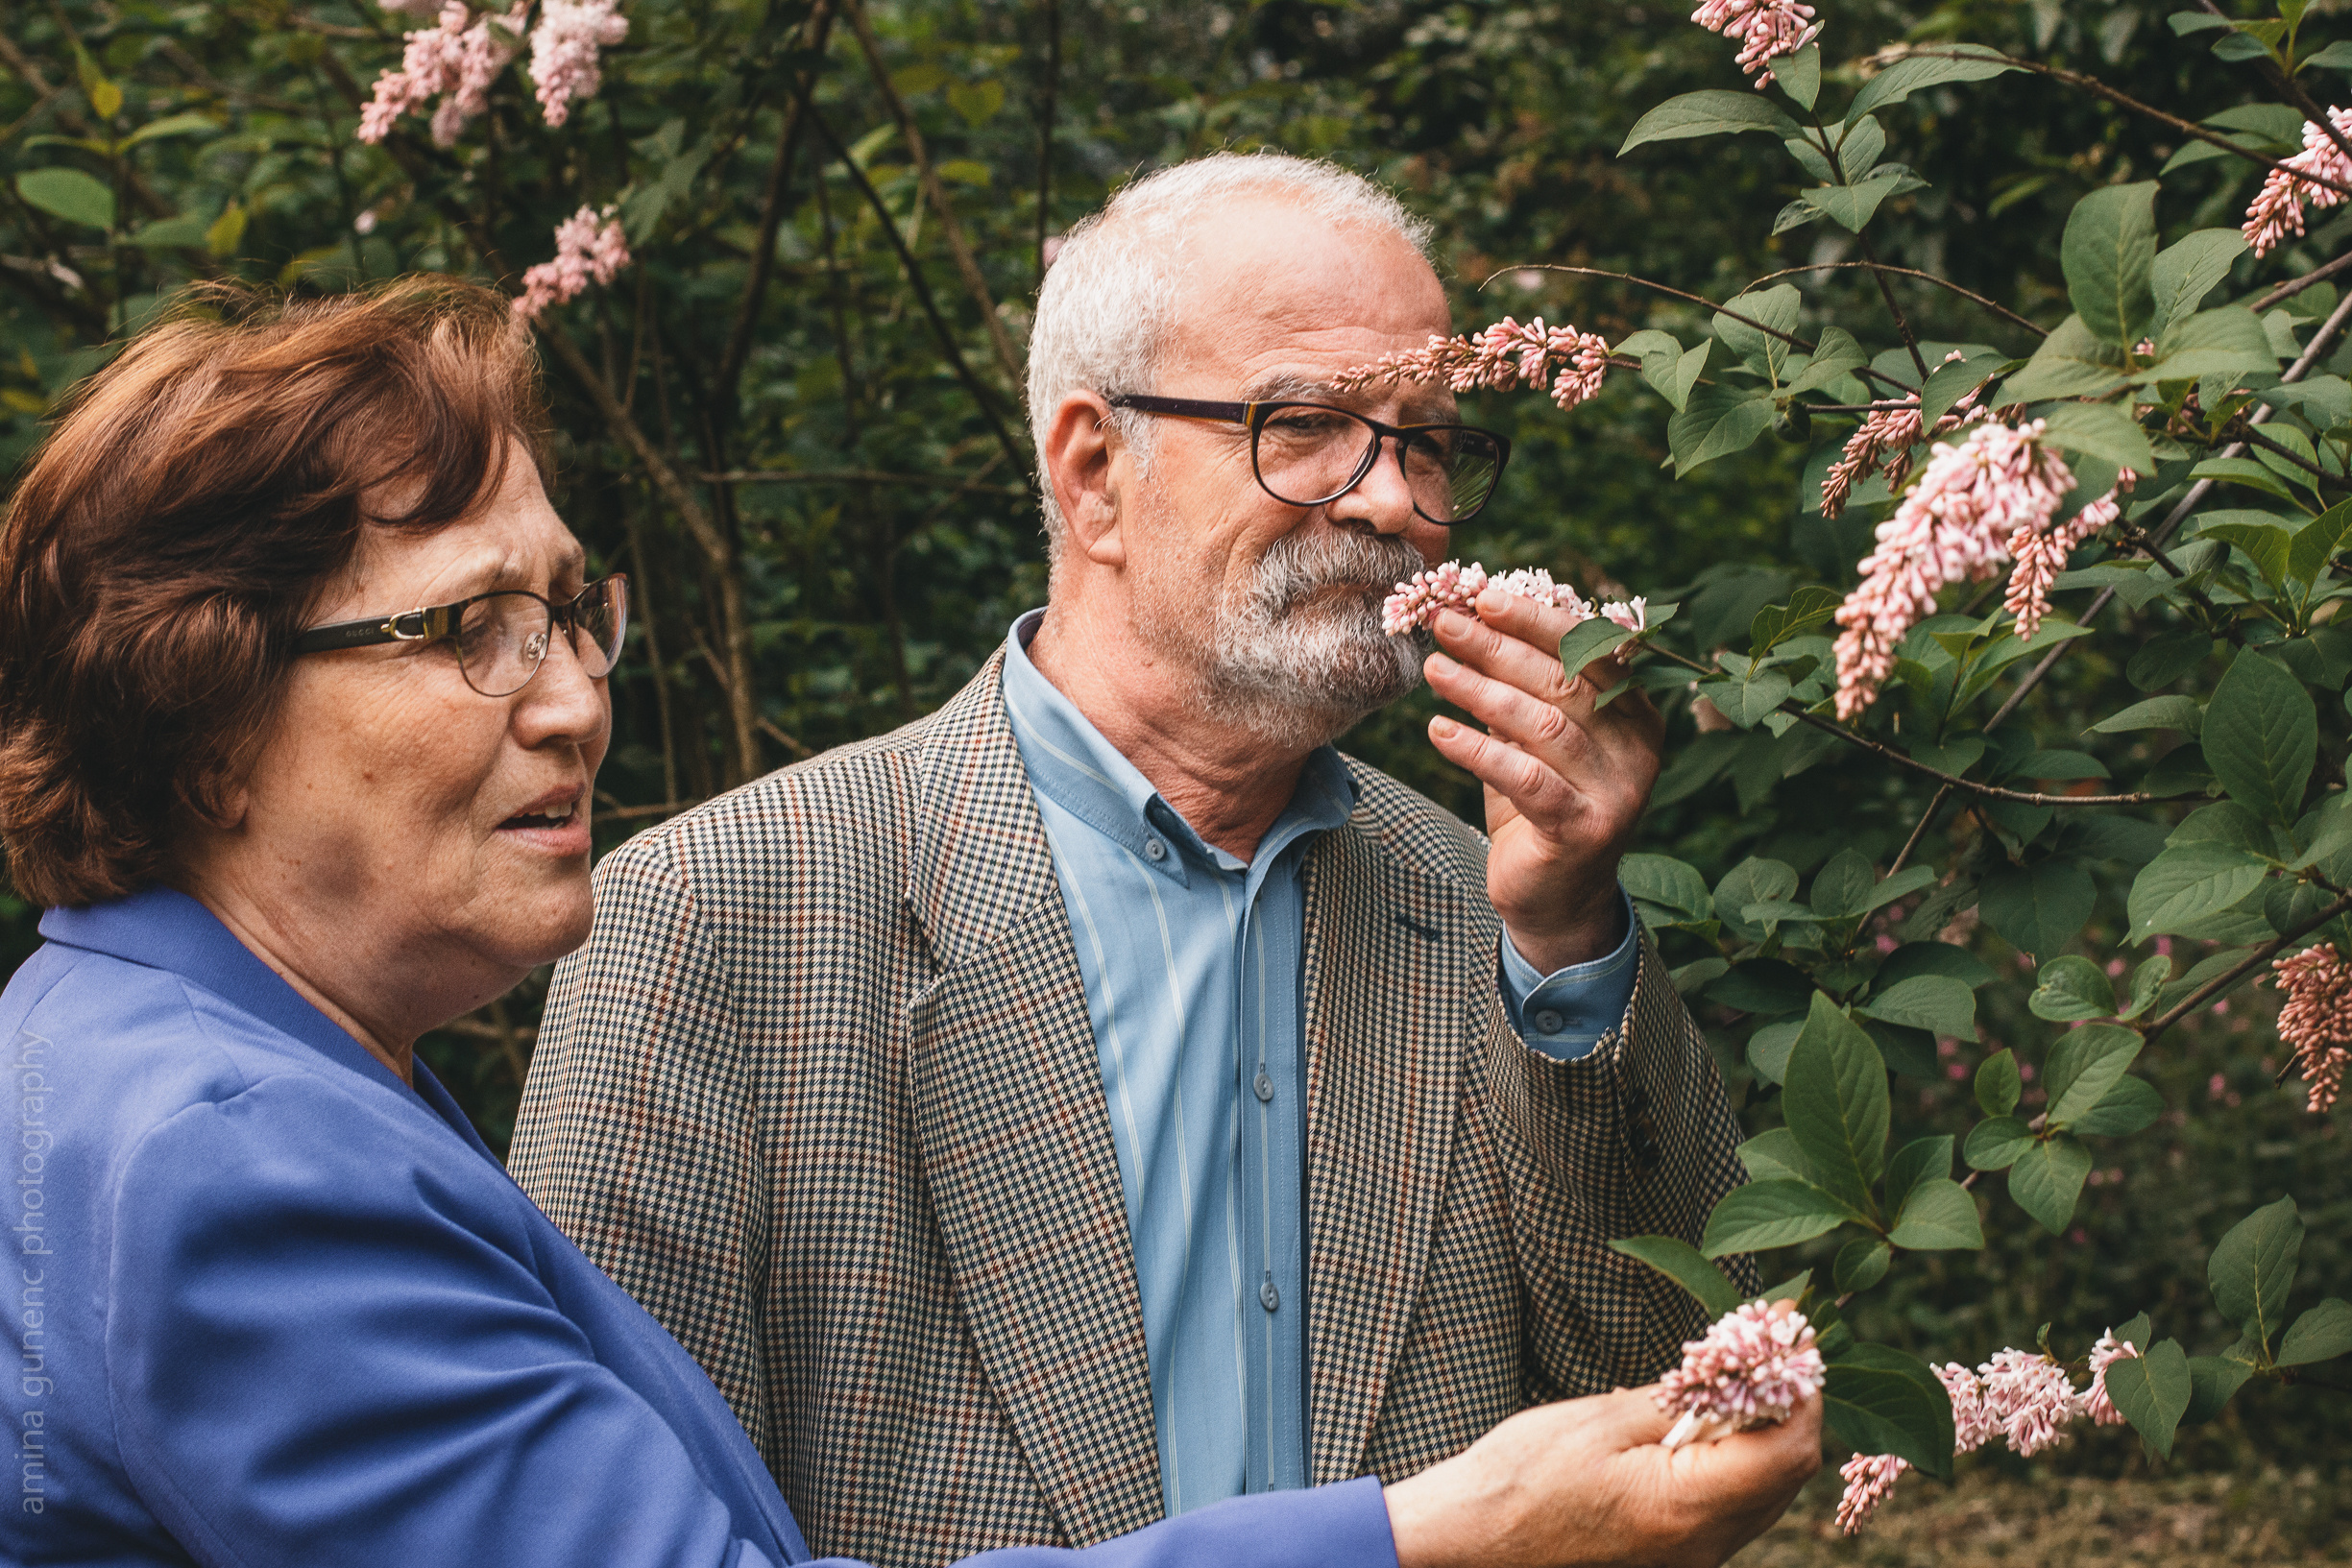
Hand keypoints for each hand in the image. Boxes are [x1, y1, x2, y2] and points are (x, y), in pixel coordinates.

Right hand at [1382, 1384, 1821, 1567]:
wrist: (1468, 1542)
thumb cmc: (1518, 1476)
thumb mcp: (1600, 1421)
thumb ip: (1682, 1400)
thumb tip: (1744, 1364)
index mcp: (1685, 1509)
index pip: (1787, 1451)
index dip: (1800, 1389)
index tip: (1791, 1335)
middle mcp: (1702, 1547)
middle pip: (1786, 1475)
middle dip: (1788, 1404)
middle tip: (1771, 1343)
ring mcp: (1691, 1560)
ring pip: (1764, 1493)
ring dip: (1763, 1431)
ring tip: (1741, 1373)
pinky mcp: (1675, 1560)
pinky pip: (1731, 1508)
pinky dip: (1734, 1460)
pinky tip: (1707, 1421)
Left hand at [1423, 587, 1664, 973]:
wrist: (1557, 898)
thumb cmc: (1540, 804)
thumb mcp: (1533, 739)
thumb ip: (1520, 687)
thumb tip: (1473, 619)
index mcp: (1636, 712)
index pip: (1591, 650)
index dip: (1537, 618)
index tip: (1485, 595)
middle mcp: (1638, 747)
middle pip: (1565, 680)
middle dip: (1499, 646)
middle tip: (1446, 623)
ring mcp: (1617, 790)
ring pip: (1544, 724)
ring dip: (1481, 691)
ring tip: (1434, 669)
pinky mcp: (1584, 829)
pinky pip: (1525, 777)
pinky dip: (1477, 750)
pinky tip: (1438, 730)